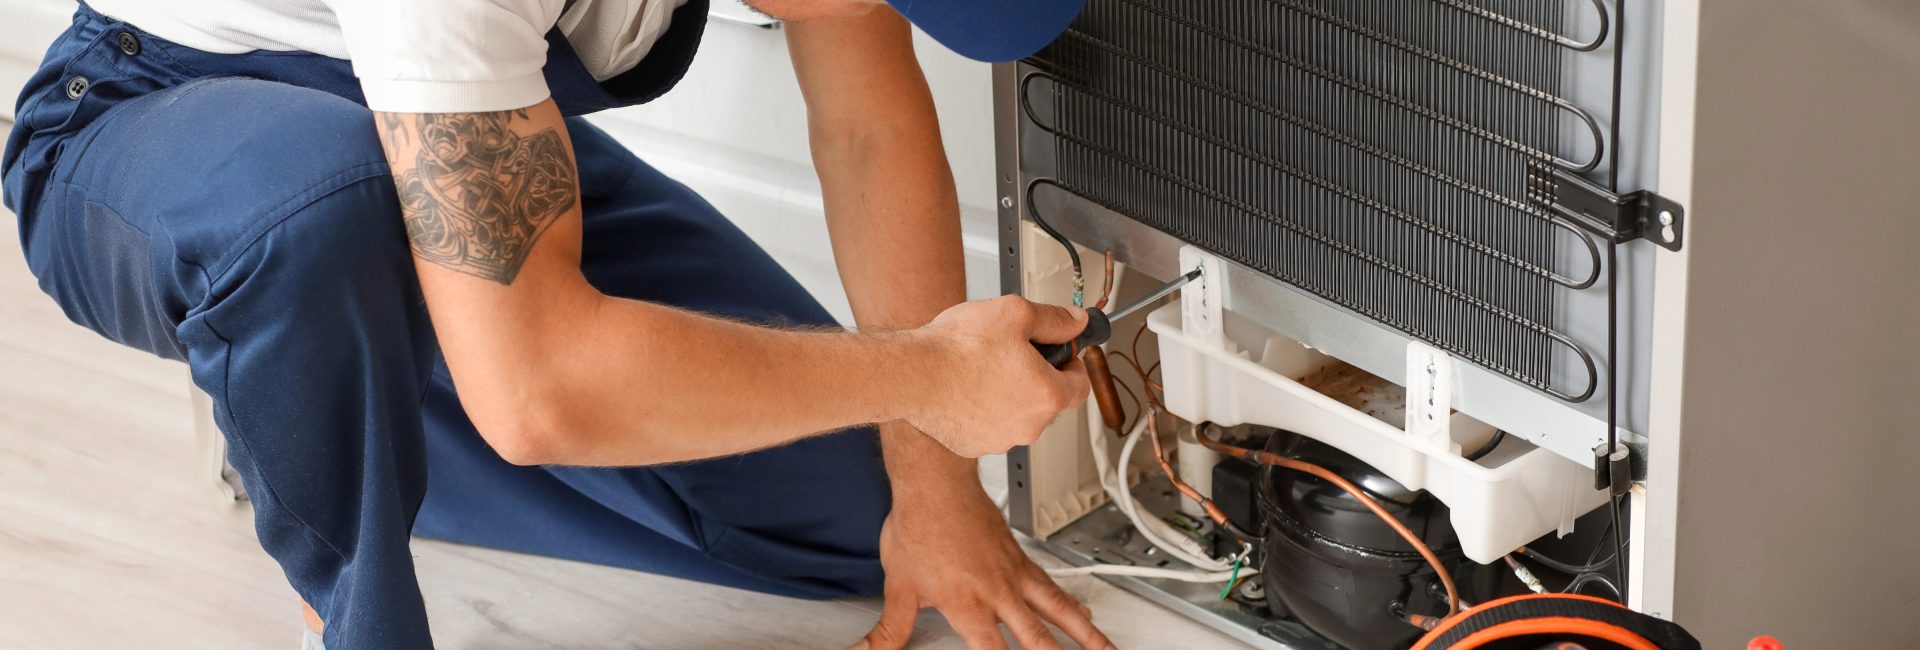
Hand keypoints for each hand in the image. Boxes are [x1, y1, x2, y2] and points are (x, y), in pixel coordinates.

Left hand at [857, 484, 1112, 649]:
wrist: (937, 482)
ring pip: (1059, 610)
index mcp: (969, 608)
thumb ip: (890, 629)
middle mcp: (999, 593)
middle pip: (1039, 639)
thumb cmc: (919, 527)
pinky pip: (1052, 585)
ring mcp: (1015, 574)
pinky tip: (1083, 609)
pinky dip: (1072, 602)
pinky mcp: (1020, 556)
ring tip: (1105, 649)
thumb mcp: (899, 586)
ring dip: (1086, 633)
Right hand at [906, 297, 1090, 457]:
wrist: (912, 373)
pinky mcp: (972, 446)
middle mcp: (1029, 426)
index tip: (1059, 353)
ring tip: (982, 368)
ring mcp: (1000, 440)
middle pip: (1047, 401)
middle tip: (1011, 352)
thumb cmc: (958, 347)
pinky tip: (965, 387)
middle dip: (1036, 377)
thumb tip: (1076, 321)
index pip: (1080, 386)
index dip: (1072, 364)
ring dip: (1009, 394)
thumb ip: (1054, 319)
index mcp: (1047, 396)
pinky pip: (988, 426)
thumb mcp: (1016, 313)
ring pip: (1017, 414)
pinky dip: (982, 410)